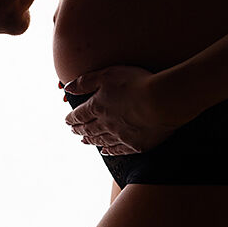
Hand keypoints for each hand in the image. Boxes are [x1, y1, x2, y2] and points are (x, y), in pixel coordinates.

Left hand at [63, 65, 183, 154]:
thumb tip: (67, 87)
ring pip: (101, 140)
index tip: (67, 120)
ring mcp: (120, 136)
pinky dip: (109, 151)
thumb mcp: (107, 74)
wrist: (161, 101)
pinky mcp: (135, 145)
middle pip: (88, 129)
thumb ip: (86, 82)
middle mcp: (105, 124)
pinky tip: (106, 151)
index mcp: (97, 107)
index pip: (80, 115)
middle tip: (72, 131)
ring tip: (84, 141)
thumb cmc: (135, 83)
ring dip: (91, 141)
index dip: (72, 118)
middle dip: (79, 129)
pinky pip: (118, 150)